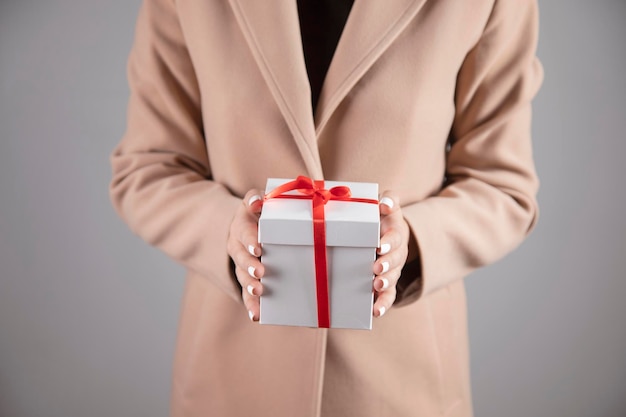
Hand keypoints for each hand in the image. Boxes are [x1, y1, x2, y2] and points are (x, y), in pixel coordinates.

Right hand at [227, 189, 264, 321]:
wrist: (246, 224)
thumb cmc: (260, 212)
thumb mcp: (256, 201)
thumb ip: (256, 199)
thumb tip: (256, 202)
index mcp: (241, 225)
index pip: (244, 232)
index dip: (250, 239)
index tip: (258, 248)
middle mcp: (237, 245)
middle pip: (240, 257)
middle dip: (250, 265)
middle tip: (261, 273)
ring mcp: (240, 263)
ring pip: (241, 276)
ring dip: (249, 286)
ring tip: (259, 293)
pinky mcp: (245, 278)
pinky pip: (245, 293)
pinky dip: (250, 304)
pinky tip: (256, 316)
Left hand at [372, 192, 409, 317]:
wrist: (387, 235)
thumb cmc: (381, 219)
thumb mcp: (387, 206)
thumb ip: (389, 199)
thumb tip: (385, 202)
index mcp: (396, 233)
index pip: (395, 237)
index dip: (389, 242)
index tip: (379, 245)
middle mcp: (397, 253)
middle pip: (395, 260)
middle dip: (387, 265)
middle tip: (376, 268)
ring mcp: (393, 270)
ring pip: (392, 279)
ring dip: (385, 284)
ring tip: (376, 287)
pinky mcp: (387, 285)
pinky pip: (388, 296)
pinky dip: (383, 304)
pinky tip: (375, 311)